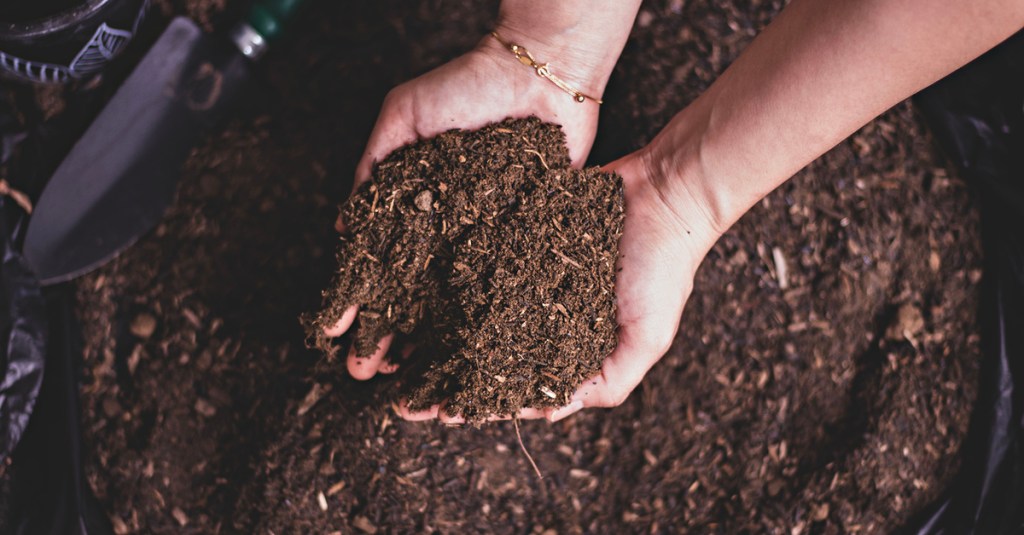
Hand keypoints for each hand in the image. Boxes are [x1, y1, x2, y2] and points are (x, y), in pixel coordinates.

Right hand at [325, 30, 606, 380]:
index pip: (375, 262)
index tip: (333, 333)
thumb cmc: (468, 85)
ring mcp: (482, 237)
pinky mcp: (522, 239)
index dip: (354, 299)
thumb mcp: (404, 114)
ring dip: (425, 340)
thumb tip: (344, 229)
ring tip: (406, 375)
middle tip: (365, 372)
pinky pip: (497, 286)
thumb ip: (373, 163)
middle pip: (409, 293)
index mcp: (412, 201)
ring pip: (449, 301)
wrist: (541, 76)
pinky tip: (464, 350)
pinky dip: (480, 319)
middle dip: (385, 334)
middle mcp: (445, 226)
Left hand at [396, 143, 724, 422]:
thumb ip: (609, 381)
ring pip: (474, 314)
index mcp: (574, 347)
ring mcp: (531, 278)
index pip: (518, 386)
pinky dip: (452, 283)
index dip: (479, 402)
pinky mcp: (521, 240)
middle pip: (487, 356)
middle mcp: (547, 317)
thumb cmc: (663, 267)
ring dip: (439, 335)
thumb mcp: (647, 337)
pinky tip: (417, 295)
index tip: (438, 413)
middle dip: (447, 378)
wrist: (665, 190)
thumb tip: (549, 414)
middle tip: (402, 396)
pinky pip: (481, 266)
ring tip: (398, 354)